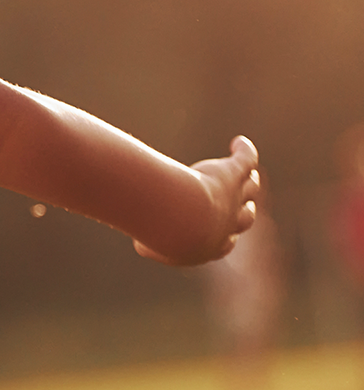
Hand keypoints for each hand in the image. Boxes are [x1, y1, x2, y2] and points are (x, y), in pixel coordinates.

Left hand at [133, 135, 259, 265]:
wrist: (179, 215)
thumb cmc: (161, 232)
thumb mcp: (149, 244)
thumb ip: (147, 244)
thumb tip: (139, 243)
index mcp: (213, 246)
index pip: (226, 243)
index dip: (225, 236)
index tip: (215, 227)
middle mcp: (230, 223)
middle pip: (245, 218)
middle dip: (244, 211)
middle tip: (241, 201)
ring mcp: (234, 197)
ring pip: (250, 188)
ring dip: (249, 181)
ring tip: (247, 172)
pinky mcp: (232, 175)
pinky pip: (246, 161)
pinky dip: (246, 152)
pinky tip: (239, 144)